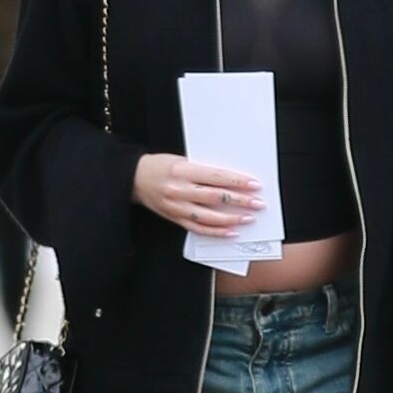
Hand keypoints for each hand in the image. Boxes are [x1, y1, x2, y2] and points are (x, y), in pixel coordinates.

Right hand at [132, 154, 262, 236]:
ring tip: (248, 218)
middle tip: (258, 203)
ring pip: (209, 216)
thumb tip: (232, 180)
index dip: (237, 182)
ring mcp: (177, 207)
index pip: (216, 177)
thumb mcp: (182, 160)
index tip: (254, 184)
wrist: (134, 179)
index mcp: (182, 171)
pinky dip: (216, 231)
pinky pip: (198, 228)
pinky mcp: (174, 218)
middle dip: (240, 201)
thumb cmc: (160, 166)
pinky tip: (231, 231)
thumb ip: (203, 171)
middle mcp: (179, 190)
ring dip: (232, 219)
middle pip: (215, 197)